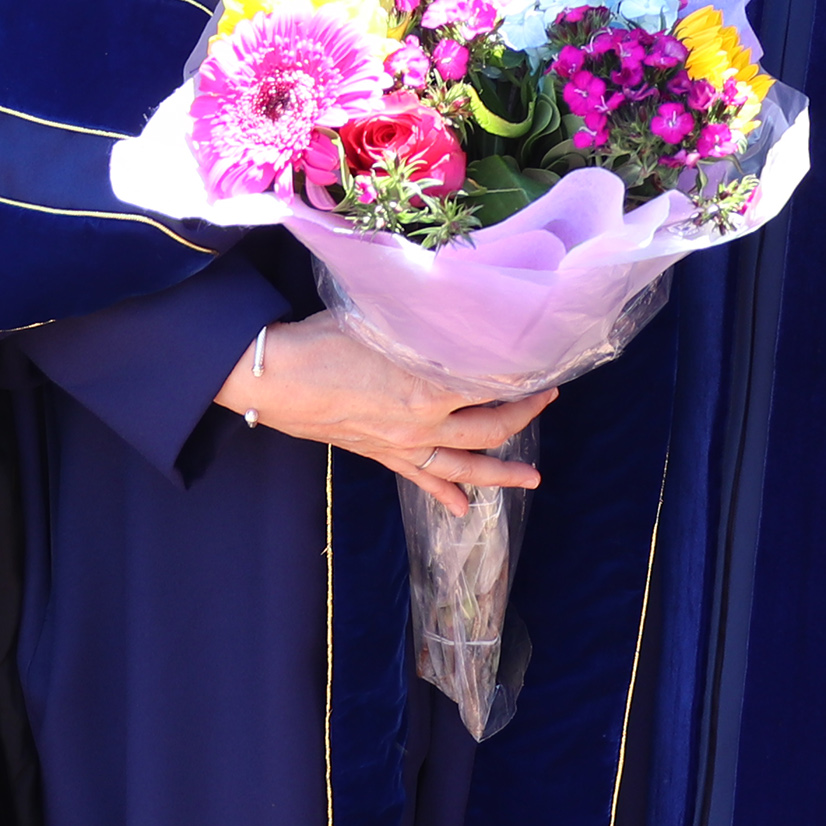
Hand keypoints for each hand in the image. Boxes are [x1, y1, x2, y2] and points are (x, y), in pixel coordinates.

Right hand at [220, 314, 550, 515]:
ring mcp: (404, 444)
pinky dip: (445, 494)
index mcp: (428, 387)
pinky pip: (422, 479)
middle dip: (525, 414)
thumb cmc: (323, 339)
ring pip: (465, 466)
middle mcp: (424, 422)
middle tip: (549, 399)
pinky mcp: (383, 455)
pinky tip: (461, 509)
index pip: (493, 386)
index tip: (545, 364)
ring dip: (501, 474)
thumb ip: (421, 328)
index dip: (523, 377)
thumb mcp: (379, 322)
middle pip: (490, 427)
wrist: (276, 378)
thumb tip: (452, 316)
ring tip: (533, 479)